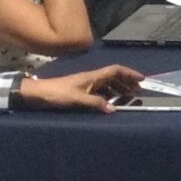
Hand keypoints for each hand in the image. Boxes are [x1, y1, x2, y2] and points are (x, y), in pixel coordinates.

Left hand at [18, 64, 143, 111]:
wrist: (38, 94)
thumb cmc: (57, 94)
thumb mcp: (77, 99)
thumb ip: (95, 103)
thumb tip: (114, 109)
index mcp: (93, 77)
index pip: (115, 70)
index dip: (129, 73)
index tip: (142, 79)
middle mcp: (92, 79)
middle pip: (114, 77)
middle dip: (127, 82)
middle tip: (138, 91)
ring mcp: (86, 85)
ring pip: (108, 84)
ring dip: (119, 88)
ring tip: (128, 97)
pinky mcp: (81, 91)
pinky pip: (101, 91)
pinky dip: (109, 95)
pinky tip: (111, 102)